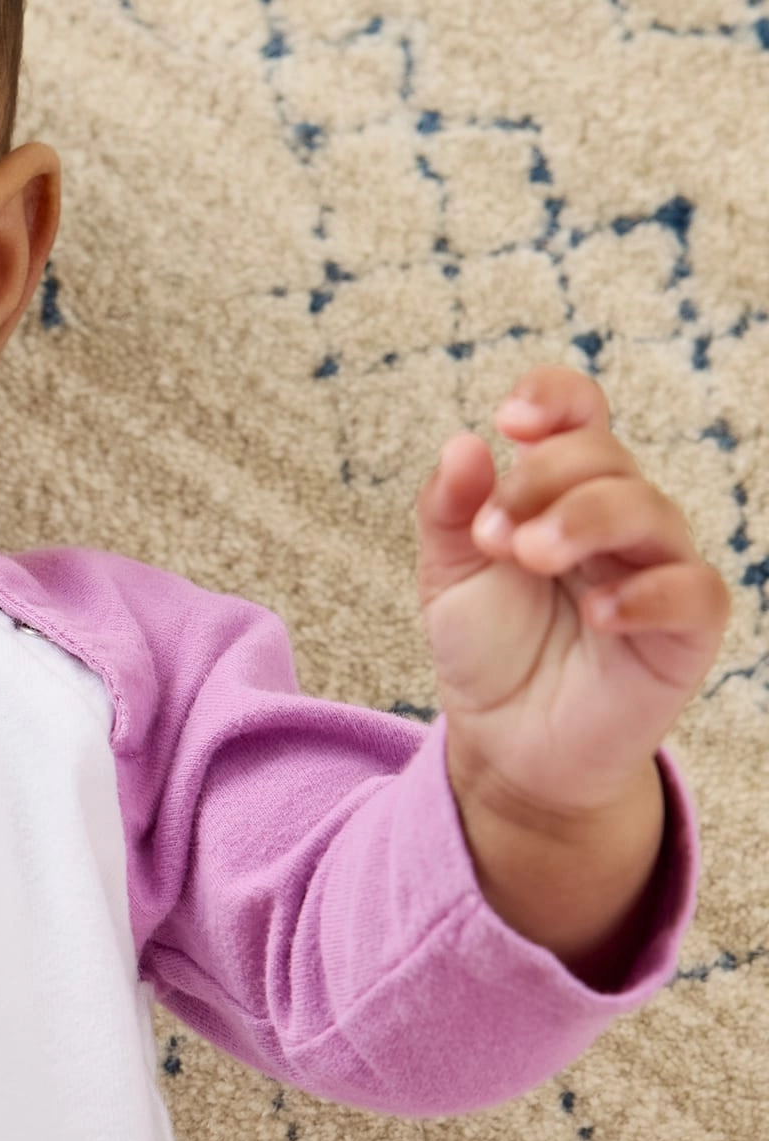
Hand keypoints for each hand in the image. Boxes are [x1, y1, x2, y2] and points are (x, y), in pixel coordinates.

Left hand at [416, 366, 727, 972]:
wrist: (506, 741)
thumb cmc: (488, 648)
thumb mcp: (448, 575)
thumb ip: (450, 511)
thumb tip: (463, 444)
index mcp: (560, 490)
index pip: (580, 415)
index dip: (555, 399)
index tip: (511, 420)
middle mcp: (617, 517)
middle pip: (605, 456)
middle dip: (543, 479)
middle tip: (493, 537)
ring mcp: (657, 567)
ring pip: (650, 510)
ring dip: (585, 521)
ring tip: (530, 556)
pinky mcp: (686, 628)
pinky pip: (692, 591)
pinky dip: (646, 593)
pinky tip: (597, 612)